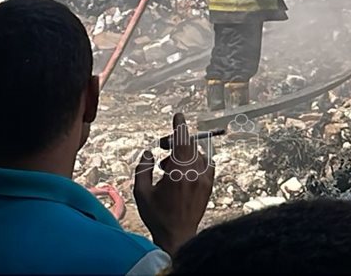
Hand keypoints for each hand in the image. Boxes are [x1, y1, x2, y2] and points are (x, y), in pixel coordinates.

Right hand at [134, 113, 213, 253]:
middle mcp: (195, 172)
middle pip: (189, 145)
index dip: (180, 126)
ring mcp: (205, 178)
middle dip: (175, 142)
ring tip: (168, 168)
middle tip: (163, 147)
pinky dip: (194, 162)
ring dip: (183, 154)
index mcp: (178, 172)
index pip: (182, 141)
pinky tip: (182, 172)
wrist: (178, 234)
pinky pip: (205, 163)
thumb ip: (142, 169)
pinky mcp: (210, 184)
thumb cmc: (157, 215)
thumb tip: (149, 152)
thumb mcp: (141, 192)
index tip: (178, 115)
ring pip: (197, 154)